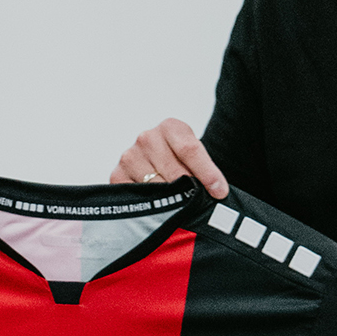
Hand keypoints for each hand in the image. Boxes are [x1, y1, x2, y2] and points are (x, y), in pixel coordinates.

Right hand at [109, 118, 228, 197]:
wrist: (156, 164)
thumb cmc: (180, 161)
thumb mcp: (196, 157)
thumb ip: (205, 170)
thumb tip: (217, 192)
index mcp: (170, 127)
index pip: (190, 150)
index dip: (207, 173)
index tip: (219, 192)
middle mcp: (147, 138)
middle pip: (175, 172)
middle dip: (190, 190)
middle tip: (199, 205)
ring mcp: (130, 156)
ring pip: (157, 186)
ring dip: (171, 200)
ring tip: (180, 207)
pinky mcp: (117, 175)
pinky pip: (139, 196)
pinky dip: (152, 205)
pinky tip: (160, 208)